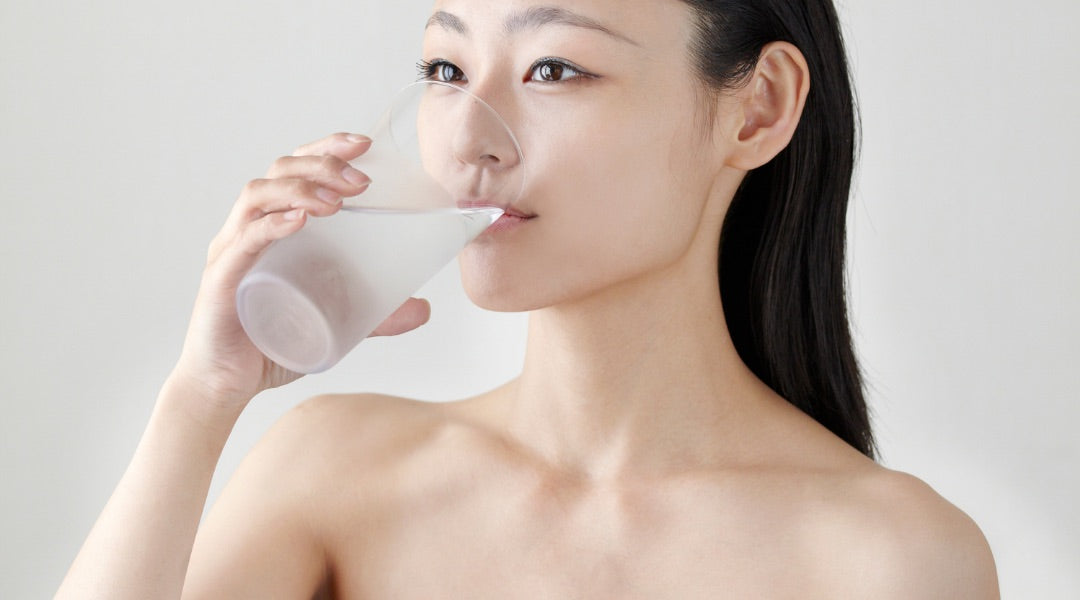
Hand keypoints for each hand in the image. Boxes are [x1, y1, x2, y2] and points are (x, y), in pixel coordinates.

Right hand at [171, 133, 430, 414]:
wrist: (225, 386)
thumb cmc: (271, 344)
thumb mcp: (335, 323)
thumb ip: (377, 315)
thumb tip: (425, 309)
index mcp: (273, 227)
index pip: (296, 169)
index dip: (326, 148)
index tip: (365, 146)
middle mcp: (248, 229)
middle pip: (278, 171)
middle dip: (322, 165)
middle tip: (360, 180)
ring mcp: (232, 251)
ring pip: (258, 197)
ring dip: (300, 189)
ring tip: (337, 201)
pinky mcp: (222, 281)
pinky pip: (243, 242)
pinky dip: (271, 227)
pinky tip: (298, 223)